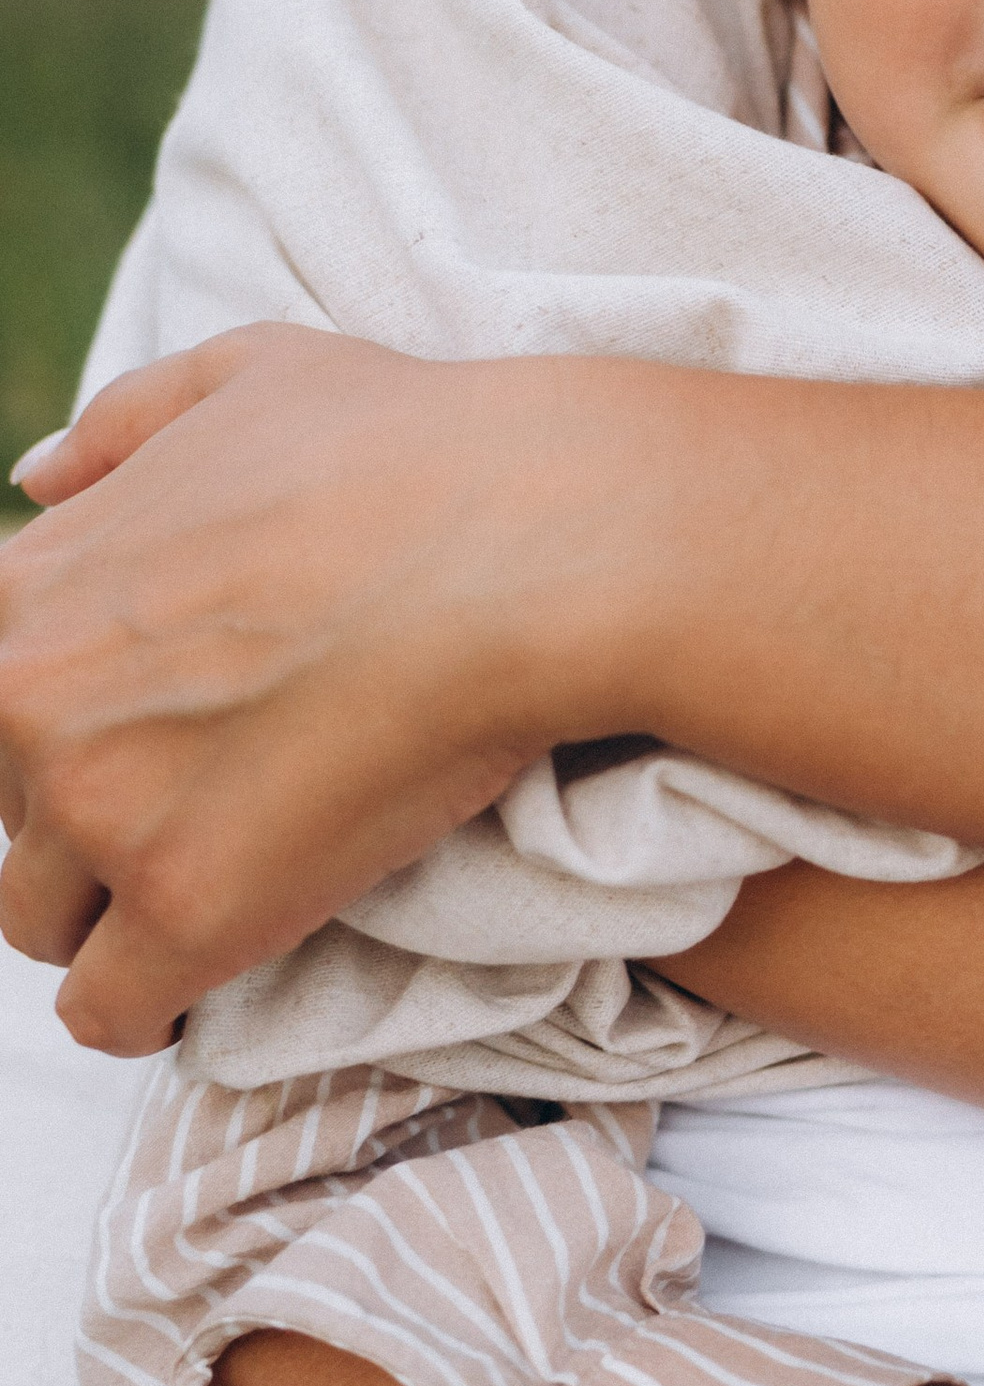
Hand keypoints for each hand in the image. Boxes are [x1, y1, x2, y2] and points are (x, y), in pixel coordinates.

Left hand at [0, 327, 626, 1050]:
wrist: (529, 542)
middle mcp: (28, 703)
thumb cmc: (410, 447)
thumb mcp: (246, 373)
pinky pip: (111, 1011)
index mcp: (29, 586)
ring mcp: (102, 812)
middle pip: (11, 813)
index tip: (141, 736)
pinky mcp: (188, 908)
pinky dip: (150, 1006)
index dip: (63, 722)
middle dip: (91, 813)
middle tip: (204, 798)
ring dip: (113, 913)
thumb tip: (37, 480)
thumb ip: (122, 425)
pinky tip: (206, 978)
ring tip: (212, 886)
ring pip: (41, 920)